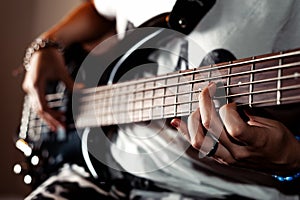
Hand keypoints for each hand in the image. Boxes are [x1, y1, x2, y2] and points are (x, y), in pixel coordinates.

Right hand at [22, 47, 73, 130]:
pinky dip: (45, 110)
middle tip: (61, 128)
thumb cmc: (50, 58)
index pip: (43, 107)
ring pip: (37, 108)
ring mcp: (30, 89)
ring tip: (58, 125)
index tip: (62, 122)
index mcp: (36, 85)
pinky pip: (37, 103)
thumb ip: (71, 84)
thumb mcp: (62, 71)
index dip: (53, 117)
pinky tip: (53, 116)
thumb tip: (82, 91)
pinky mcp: (33, 88)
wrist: (43, 49)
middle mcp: (30, 88)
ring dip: (48, 117)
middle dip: (50, 120)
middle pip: (39, 110)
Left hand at [171, 82, 299, 174]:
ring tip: (199, 104)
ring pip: (199, 139)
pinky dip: (186, 132)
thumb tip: (226, 98)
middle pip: (211, 128)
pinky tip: (177, 122)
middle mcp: (237, 153)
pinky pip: (198, 146)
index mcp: (254, 142)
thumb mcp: (271, 124)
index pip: (233, 126)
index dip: (228, 109)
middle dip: (206, 103)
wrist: (283, 162)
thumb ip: (248, 113)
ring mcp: (226, 158)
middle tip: (209, 90)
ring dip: (194, 117)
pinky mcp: (220, 159)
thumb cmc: (279, 141)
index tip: (230, 101)